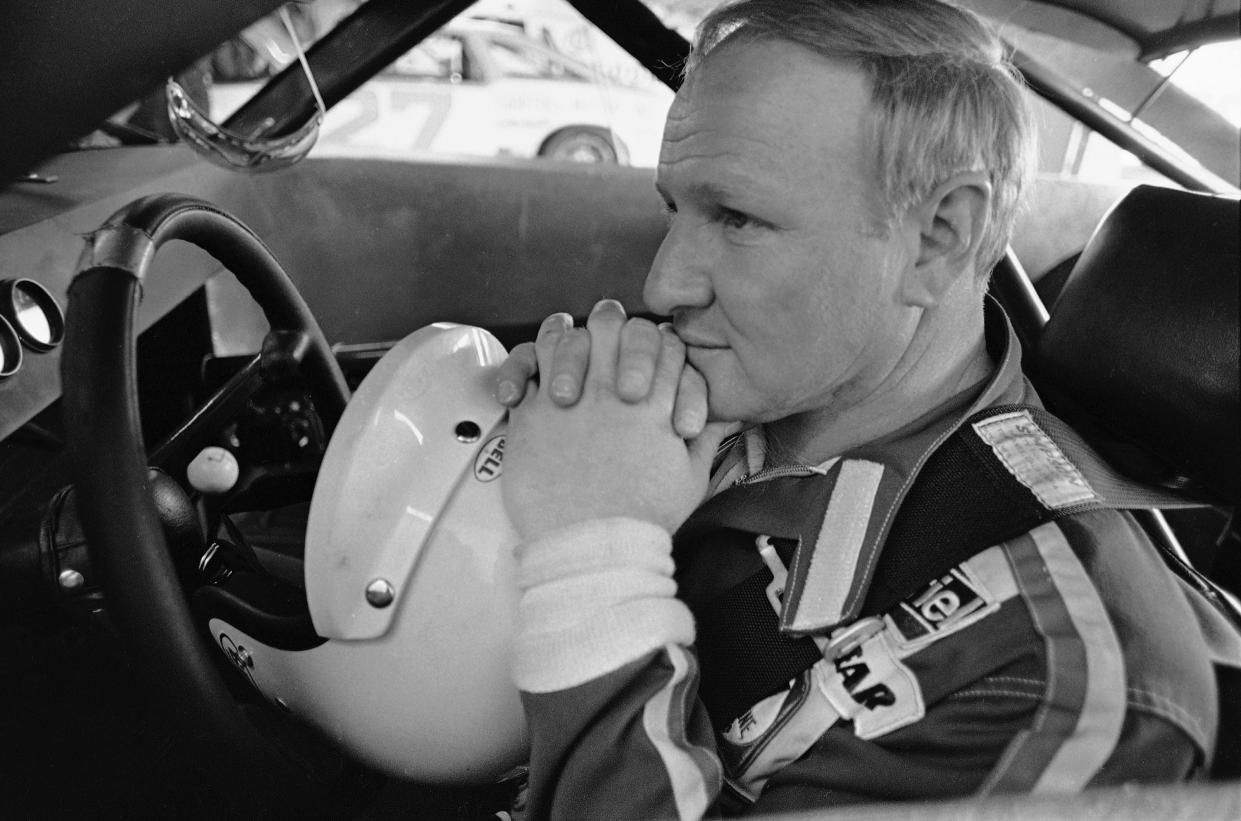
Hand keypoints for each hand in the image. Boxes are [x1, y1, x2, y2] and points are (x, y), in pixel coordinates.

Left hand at [501, 301, 734, 539]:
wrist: (594, 548)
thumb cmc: (640, 519)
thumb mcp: (691, 476)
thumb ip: (708, 437)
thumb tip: (723, 414)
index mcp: (652, 403)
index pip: (658, 339)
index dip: (652, 339)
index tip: (644, 354)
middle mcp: (609, 393)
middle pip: (609, 323)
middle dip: (608, 324)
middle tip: (603, 338)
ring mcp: (567, 400)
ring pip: (561, 336)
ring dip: (562, 340)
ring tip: (562, 352)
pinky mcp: (530, 417)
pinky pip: (522, 369)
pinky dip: (519, 370)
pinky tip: (523, 384)